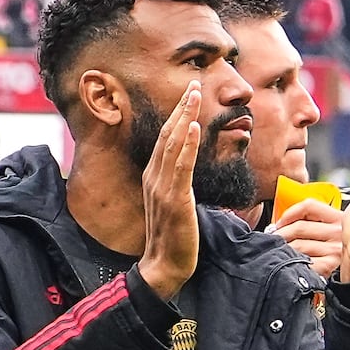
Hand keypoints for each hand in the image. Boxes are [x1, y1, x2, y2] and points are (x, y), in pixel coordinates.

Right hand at [138, 78, 210, 301]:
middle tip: (195, 83)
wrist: (163, 266)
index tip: (189, 94)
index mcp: (154, 178)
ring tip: (195, 93)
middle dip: (181, 107)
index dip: (178, 115)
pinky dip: (186, 144)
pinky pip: (181, 166)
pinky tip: (193, 126)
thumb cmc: (173, 239)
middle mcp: (154, 178)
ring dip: (185, 116)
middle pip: (167, 134)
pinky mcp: (174, 199)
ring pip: (173, 144)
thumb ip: (178, 184)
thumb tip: (188, 171)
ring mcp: (162, 188)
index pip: (166, 140)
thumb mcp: (174, 205)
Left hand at [271, 195, 346, 280]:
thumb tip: (280, 225)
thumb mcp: (328, 233)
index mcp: (339, 219)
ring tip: (279, 255)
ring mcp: (336, 249)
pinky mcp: (330, 265)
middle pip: (299, 227)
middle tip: (272, 242)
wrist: (349, 282)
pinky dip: (291, 263)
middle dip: (280, 235)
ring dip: (282, 251)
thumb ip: (311, 223)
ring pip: (297, 245)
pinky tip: (290, 266)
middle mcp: (339, 232)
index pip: (309, 206)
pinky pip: (301, 260)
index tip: (279, 223)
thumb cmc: (334, 257)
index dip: (288, 214)